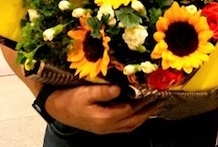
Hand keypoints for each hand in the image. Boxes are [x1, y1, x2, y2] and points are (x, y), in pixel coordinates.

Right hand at [46, 84, 164, 134]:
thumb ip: (103, 92)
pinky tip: (138, 114)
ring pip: (130, 126)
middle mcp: (108, 126)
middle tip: (162, 101)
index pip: (131, 109)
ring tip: (154, 106)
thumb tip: (120, 88)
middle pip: (134, 120)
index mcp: (105, 117)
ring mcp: (105, 129)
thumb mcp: (85, 92)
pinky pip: (124, 127)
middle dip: (149, 111)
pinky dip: (134, 120)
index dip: (144, 101)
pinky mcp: (103, 127)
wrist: (55, 108)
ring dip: (143, 116)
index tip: (155, 91)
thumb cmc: (70, 98)